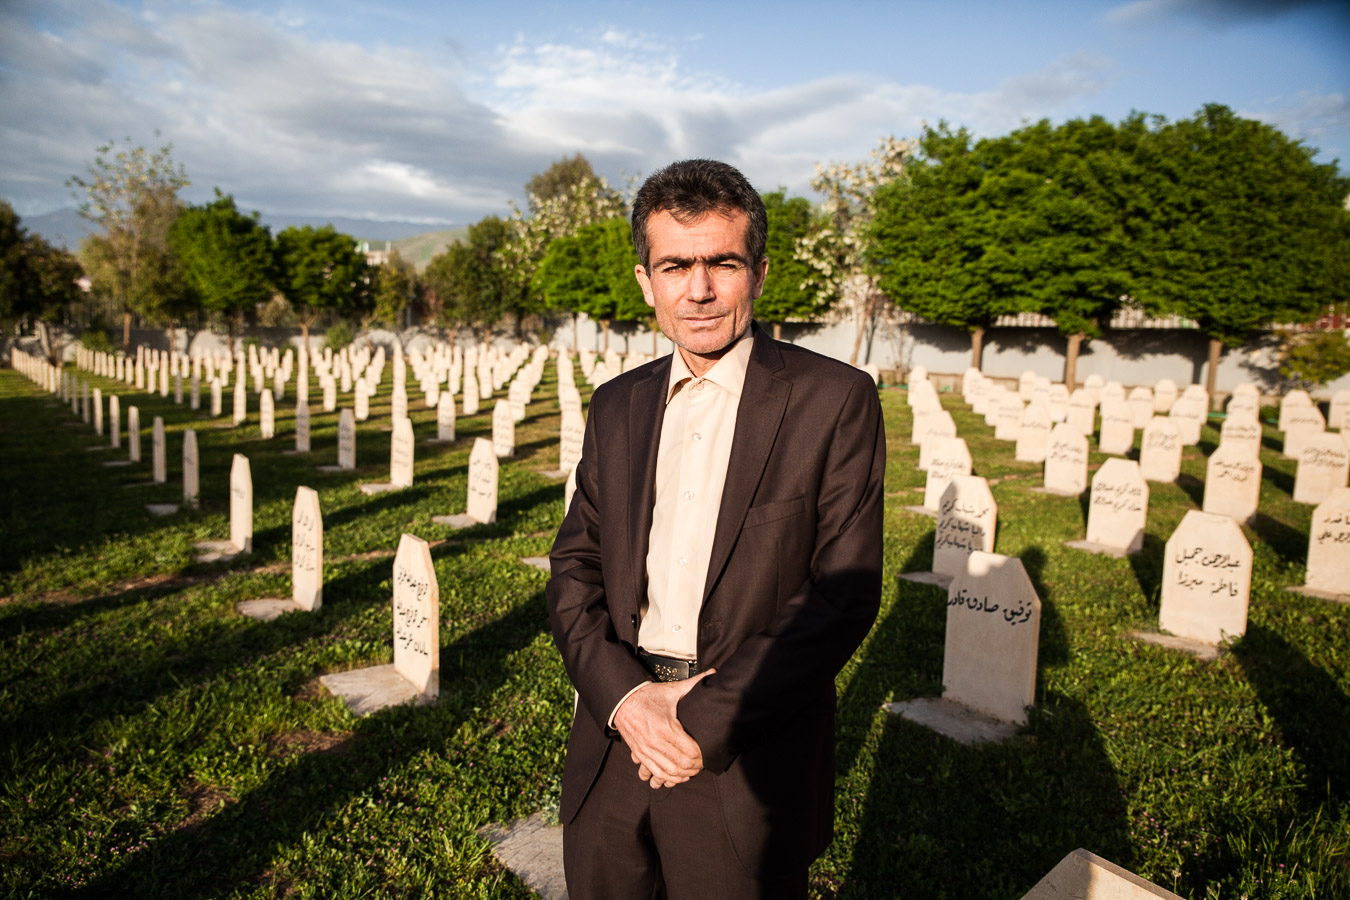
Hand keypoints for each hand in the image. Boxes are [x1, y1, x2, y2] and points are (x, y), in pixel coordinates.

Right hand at [613, 668, 715, 788]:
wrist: (622, 701)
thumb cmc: (648, 696)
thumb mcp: (671, 690)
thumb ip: (694, 683)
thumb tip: (714, 673)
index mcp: (665, 726)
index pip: (690, 750)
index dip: (702, 755)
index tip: (708, 752)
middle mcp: (655, 741)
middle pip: (681, 764)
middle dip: (696, 767)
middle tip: (704, 763)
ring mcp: (646, 750)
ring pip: (669, 772)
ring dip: (683, 775)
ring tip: (693, 771)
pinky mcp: (640, 754)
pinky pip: (655, 772)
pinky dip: (667, 778)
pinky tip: (677, 777)